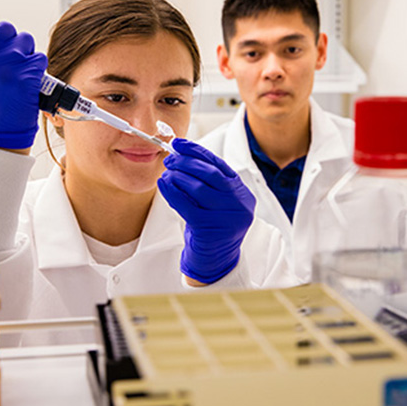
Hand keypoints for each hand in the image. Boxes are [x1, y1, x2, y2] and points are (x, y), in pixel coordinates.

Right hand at [0, 17, 46, 148]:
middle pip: (7, 29)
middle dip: (12, 42)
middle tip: (14, 58)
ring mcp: (6, 64)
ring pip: (26, 41)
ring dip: (27, 53)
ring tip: (23, 70)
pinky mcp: (26, 77)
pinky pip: (40, 59)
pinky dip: (38, 68)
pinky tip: (32, 80)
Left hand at [158, 138, 255, 283]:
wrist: (215, 261)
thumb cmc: (211, 228)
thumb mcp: (216, 202)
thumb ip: (206, 182)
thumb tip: (182, 155)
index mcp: (242, 193)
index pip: (219, 165)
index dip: (198, 152)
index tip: (180, 144)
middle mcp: (239, 204)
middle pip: (210, 174)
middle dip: (187, 162)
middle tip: (170, 158)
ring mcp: (228, 218)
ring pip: (198, 188)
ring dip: (178, 176)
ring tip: (166, 171)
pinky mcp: (211, 230)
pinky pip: (187, 206)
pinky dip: (172, 192)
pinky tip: (163, 184)